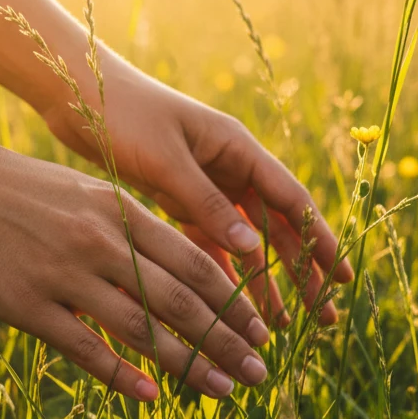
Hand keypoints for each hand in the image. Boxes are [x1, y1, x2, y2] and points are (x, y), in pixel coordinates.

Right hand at [0, 128, 273, 401]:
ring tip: (225, 392)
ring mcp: (63, 275)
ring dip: (191, 365)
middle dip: (228, 340)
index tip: (260, 329)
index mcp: (117, 209)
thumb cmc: (7, 182)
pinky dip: (124, 376)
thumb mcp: (75, 189)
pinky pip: (86, 349)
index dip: (234, 301)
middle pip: (182, 300)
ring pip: (143, 330)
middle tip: (261, 372)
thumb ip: (119, 225)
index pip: (195, 261)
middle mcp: (100, 242)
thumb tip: (158, 264)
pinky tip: (152, 397)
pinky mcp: (26, 305)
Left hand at [40, 50, 353, 325]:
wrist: (75, 93)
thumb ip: (206, 203)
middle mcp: (226, 168)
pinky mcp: (174, 199)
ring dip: (263, 281)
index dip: (320, 240)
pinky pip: (207, 241)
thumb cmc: (123, 115)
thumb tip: (253, 248)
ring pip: (243, 241)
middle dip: (300, 272)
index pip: (290, 199)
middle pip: (275, 227)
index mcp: (235, 147)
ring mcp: (203, 185)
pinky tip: (231, 306)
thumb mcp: (166, 159)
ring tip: (282, 325)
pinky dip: (220, 271)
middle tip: (324, 317)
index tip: (342, 278)